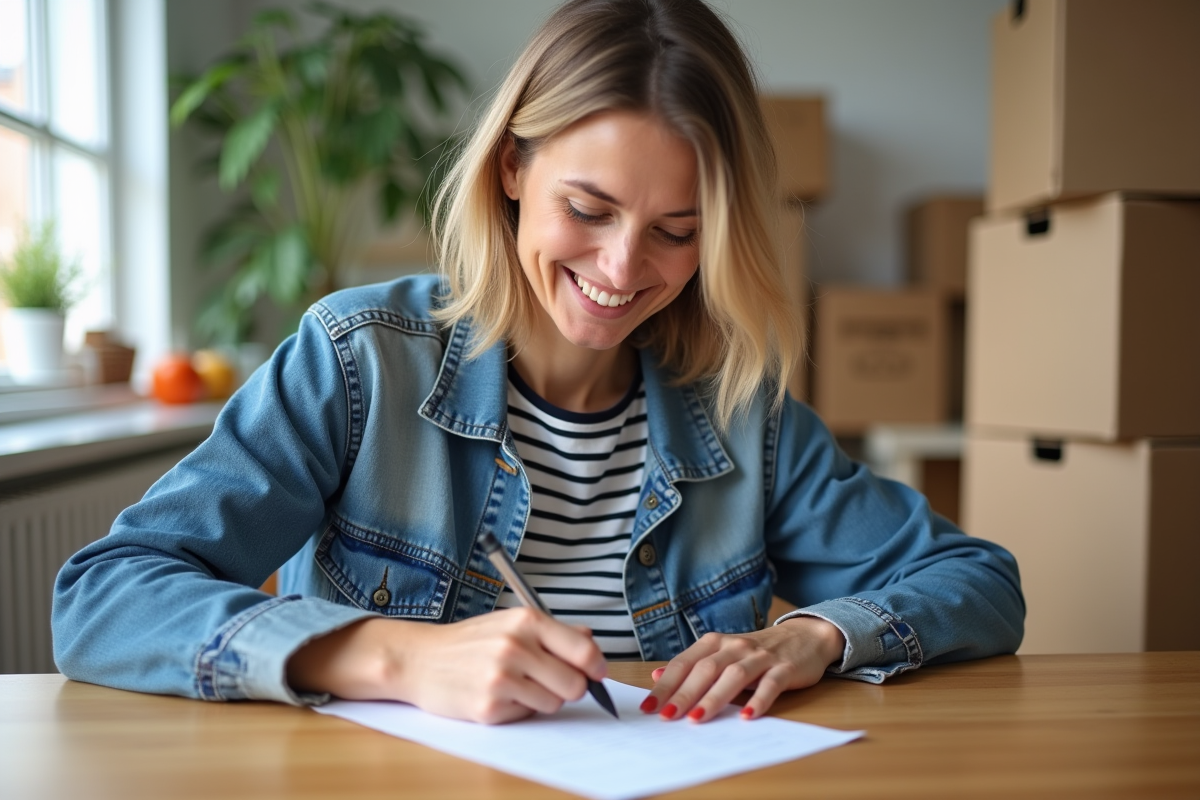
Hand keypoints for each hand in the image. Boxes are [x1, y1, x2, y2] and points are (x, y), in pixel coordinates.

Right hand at [287, 607, 606, 723]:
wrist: (419, 659)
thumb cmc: (468, 641)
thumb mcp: (510, 622)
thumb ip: (552, 631)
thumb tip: (590, 639)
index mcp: (526, 621)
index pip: (583, 650)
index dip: (596, 666)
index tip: (597, 672)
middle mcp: (515, 647)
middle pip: (575, 684)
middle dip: (569, 687)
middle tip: (549, 680)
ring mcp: (501, 678)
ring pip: (553, 703)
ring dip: (541, 699)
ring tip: (516, 685)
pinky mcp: (489, 708)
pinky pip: (527, 717)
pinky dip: (518, 711)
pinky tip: (497, 695)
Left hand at [639, 615, 844, 722]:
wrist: (804, 636)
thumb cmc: (756, 652)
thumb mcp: (722, 654)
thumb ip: (693, 665)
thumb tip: (658, 676)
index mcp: (715, 643)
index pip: (684, 664)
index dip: (666, 686)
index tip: (648, 708)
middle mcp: (735, 646)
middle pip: (705, 670)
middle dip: (684, 694)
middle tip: (667, 717)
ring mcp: (760, 656)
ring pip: (734, 676)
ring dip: (715, 698)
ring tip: (698, 719)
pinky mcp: (784, 668)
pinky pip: (770, 684)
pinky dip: (759, 700)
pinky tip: (748, 717)